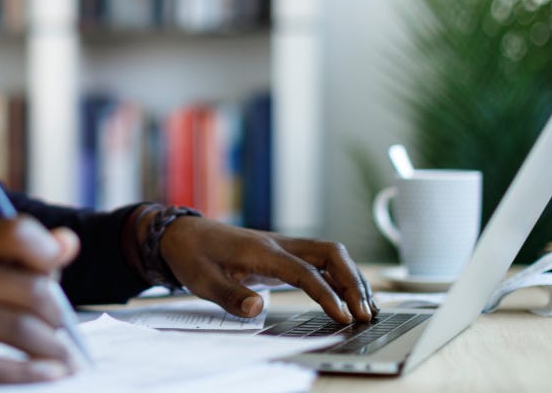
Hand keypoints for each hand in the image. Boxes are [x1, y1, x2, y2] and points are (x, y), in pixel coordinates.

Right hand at [0, 216, 80, 385]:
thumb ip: (16, 253)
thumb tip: (68, 244)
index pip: (15, 233)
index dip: (47, 251)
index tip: (60, 273)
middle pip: (29, 290)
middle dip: (59, 316)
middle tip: (68, 332)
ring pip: (17, 330)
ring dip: (53, 348)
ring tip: (66, 358)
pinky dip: (29, 373)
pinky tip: (49, 374)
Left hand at [159, 217, 376, 322]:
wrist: (183, 234)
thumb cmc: (193, 256)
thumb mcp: (202, 280)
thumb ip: (230, 295)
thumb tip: (258, 309)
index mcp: (261, 250)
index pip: (304, 271)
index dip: (327, 293)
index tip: (343, 316)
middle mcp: (279, 244)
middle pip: (330, 253)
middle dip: (352, 282)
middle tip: (365, 314)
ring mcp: (284, 247)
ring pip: (330, 254)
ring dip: (352, 278)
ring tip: (368, 309)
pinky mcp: (283, 254)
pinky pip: (320, 261)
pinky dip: (340, 276)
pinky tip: (350, 296)